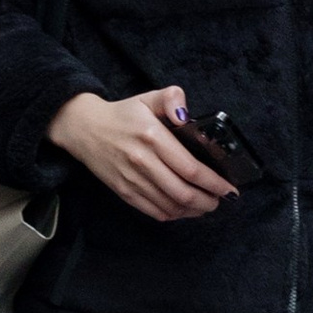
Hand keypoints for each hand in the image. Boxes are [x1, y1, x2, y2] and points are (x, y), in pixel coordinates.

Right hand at [49, 85, 235, 222]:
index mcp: (152, 137)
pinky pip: (154, 211)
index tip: (229, 188)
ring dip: (194, 211)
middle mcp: (142, 161)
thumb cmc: (122, 114)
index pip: (190, 168)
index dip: (213, 183)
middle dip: (208, 201)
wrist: (84, 129)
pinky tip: (184, 210)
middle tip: (221, 200)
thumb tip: (186, 115)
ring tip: (207, 205)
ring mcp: (132, 180)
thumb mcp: (147, 98)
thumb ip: (172, 98)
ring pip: (170, 206)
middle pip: (183, 193)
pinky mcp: (124, 192)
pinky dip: (174, 214)